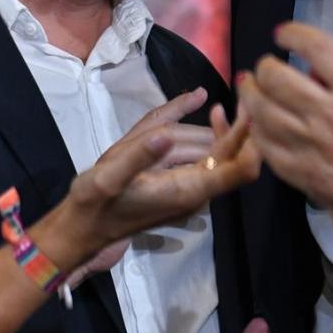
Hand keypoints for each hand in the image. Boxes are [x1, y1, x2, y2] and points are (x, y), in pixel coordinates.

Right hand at [43, 101, 259, 264]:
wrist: (83, 228)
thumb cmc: (94, 205)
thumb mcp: (107, 178)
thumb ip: (139, 156)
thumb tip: (166, 135)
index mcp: (187, 190)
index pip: (240, 167)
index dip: (250, 138)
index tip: (247, 107)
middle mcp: (196, 191)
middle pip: (231, 154)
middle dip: (228, 126)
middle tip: (219, 104)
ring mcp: (190, 189)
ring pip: (210, 149)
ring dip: (200, 129)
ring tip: (174, 122)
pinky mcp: (180, 184)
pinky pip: (196, 153)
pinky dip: (193, 132)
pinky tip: (191, 107)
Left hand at [240, 23, 332, 254]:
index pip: (316, 48)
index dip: (293, 34)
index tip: (285, 34)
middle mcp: (331, 114)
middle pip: (278, 78)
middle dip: (265, 66)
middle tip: (267, 66)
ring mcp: (313, 146)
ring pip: (263, 112)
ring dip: (251, 94)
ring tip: (250, 88)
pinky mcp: (303, 173)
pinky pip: (267, 147)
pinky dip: (256, 130)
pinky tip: (257, 122)